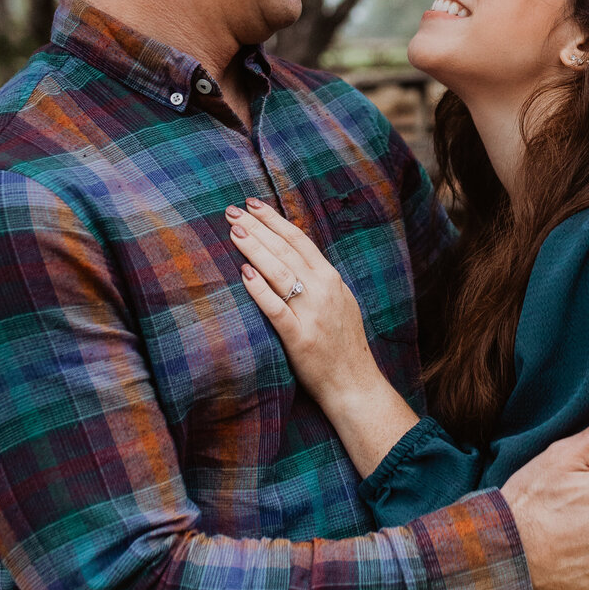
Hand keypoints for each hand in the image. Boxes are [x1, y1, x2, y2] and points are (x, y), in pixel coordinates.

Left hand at [229, 197, 418, 473]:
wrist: (355, 384)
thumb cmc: (343, 345)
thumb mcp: (339, 302)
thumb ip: (319, 280)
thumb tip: (292, 256)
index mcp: (331, 279)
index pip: (299, 240)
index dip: (275, 220)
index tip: (254, 205)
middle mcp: (323, 290)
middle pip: (285, 250)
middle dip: (257, 227)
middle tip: (233, 210)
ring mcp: (312, 313)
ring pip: (279, 272)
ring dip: (255, 248)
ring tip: (234, 231)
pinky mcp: (300, 338)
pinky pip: (276, 308)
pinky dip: (259, 289)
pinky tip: (243, 273)